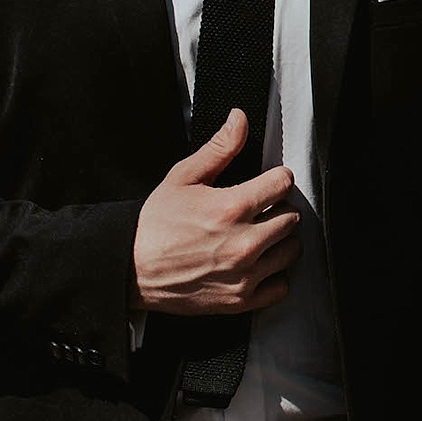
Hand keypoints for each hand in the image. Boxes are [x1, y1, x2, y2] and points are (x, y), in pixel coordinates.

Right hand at [131, 109, 300, 314]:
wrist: (130, 269)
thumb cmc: (154, 223)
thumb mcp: (183, 177)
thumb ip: (219, 148)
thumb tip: (240, 120)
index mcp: (231, 208)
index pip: (283, 183)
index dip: (276, 178)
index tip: (267, 182)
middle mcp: (243, 243)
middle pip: (291, 217)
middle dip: (278, 208)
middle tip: (259, 209)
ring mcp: (244, 275)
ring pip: (291, 250)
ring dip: (280, 240)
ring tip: (259, 234)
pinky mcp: (240, 301)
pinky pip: (281, 286)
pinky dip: (274, 275)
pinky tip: (258, 264)